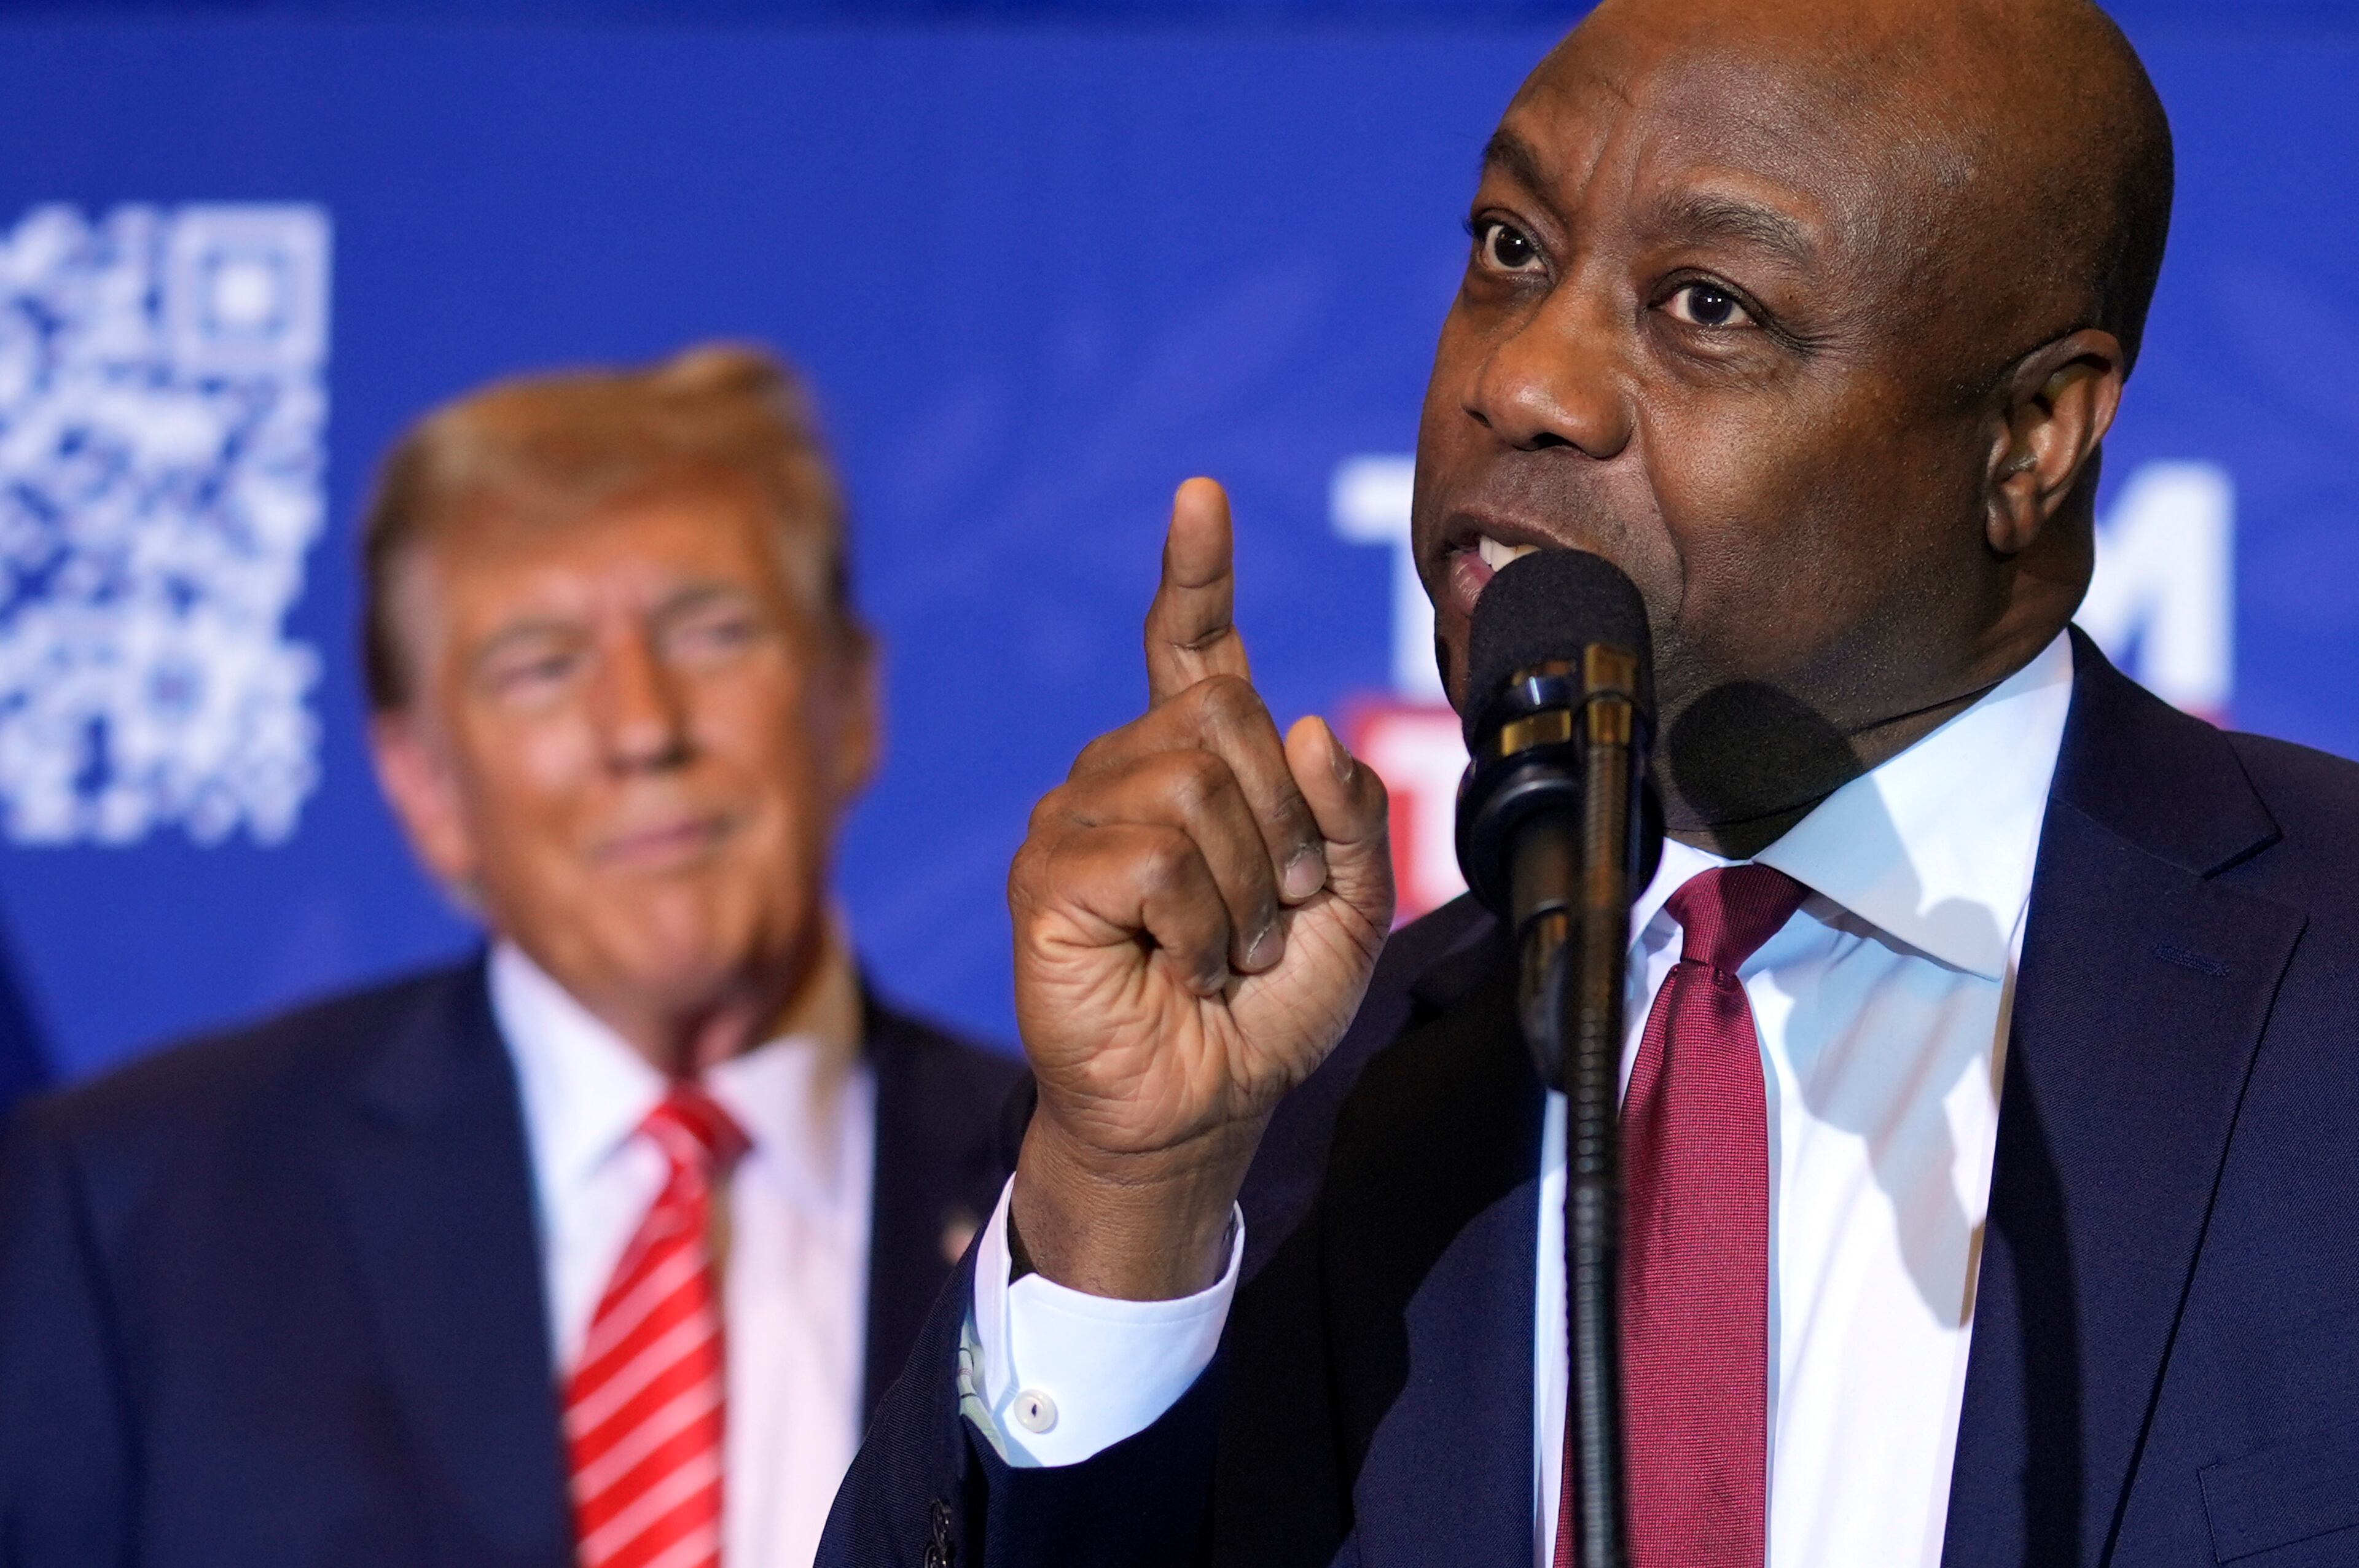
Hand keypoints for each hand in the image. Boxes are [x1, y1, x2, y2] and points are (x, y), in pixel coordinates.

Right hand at [1008, 478, 1393, 1298]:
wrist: (1202, 1108)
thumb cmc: (1264, 1010)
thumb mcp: (1350, 907)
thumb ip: (1347, 812)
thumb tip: (1297, 722)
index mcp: (1192, 768)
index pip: (1190, 650)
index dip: (1197, 574)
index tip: (1203, 497)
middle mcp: (1123, 774)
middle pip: (1222, 720)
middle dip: (1282, 830)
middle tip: (1272, 918)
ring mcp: (1074, 820)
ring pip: (1192, 791)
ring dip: (1245, 894)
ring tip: (1225, 953)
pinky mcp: (1044, 879)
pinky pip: (1152, 858)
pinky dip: (1197, 927)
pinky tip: (1180, 968)